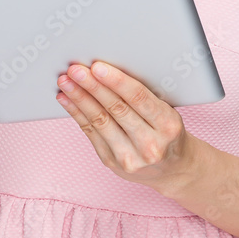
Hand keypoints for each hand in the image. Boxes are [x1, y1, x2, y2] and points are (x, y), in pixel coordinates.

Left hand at [55, 60, 198, 196]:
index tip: (98, 67)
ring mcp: (130, 157)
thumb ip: (143, 96)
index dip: (116, 81)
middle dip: (92, 86)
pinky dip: (76, 113)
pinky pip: (90, 133)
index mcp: (167, 125)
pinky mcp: (112, 162)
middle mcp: (150, 144)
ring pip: (100, 121)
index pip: (139, 98)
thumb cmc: (167, 132)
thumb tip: (107, 71)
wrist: (172, 170)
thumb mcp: (166, 112)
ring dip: (79, 98)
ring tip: (66, 82)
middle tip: (75, 70)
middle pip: (116, 109)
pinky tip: (66, 99)